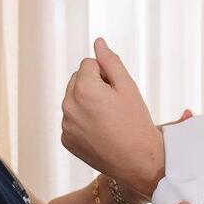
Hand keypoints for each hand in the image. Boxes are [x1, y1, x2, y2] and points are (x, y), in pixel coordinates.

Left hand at [61, 38, 180, 198]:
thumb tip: (98, 42)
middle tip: (114, 105)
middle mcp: (69, 105)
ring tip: (108, 120)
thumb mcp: (127, 86)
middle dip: (93, 86)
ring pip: (74, 101)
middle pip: (77, 80)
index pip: (89, 64)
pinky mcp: (66, 140)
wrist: (137, 161)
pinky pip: (72, 121)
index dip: (106, 74)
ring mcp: (66, 124)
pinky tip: (101, 132)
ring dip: (87, 103)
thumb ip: (110, 61)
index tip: (117, 92)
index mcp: (83, 88)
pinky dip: (83, 122)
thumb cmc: (136, 122)